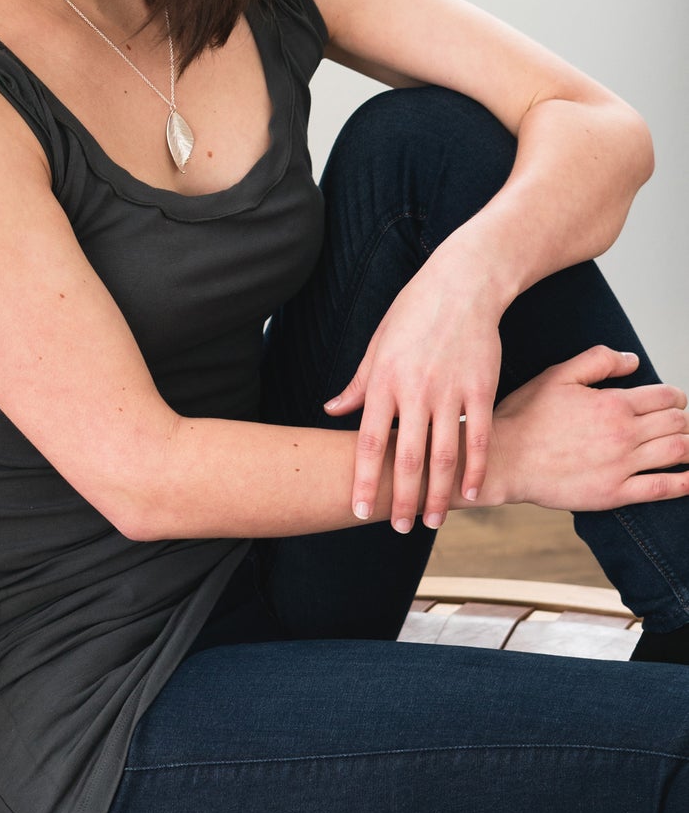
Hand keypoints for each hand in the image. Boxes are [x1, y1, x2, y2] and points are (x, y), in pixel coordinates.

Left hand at [324, 262, 502, 532]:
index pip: (369, 442)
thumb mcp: (377, 345)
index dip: (364, 479)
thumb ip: (358, 384)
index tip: (359, 509)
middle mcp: (414, 391)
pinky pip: (480, 436)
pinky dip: (477, 468)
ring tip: (434, 521)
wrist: (462, 284)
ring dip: (440, 494)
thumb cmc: (413, 314)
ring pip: (444, 455)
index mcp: (383, 382)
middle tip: (400, 529)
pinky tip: (473, 493)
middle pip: (407, 458)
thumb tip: (332, 411)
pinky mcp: (481, 388)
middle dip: (403, 499)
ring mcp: (450, 391)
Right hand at [490, 346, 688, 509]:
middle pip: (678, 423)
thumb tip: (634, 360)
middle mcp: (623, 434)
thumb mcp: (555, 376)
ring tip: (687, 444)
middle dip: (684, 419)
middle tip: (678, 422)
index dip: (676, 396)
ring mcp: (622, 465)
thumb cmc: (523, 417)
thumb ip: (597, 361)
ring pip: (678, 451)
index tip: (672, 401)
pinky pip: (663, 488)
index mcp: (612, 404)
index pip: (666, 396)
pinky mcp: (615, 493)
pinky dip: (685, 482)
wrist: (503, 460)